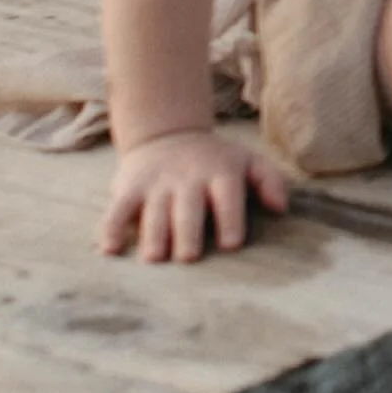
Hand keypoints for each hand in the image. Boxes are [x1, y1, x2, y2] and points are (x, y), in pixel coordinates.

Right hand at [101, 126, 289, 263]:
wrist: (167, 134)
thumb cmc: (215, 160)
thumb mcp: (247, 160)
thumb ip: (269, 181)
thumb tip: (281, 207)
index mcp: (220, 173)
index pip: (227, 196)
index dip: (230, 219)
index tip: (230, 244)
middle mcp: (188, 179)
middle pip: (188, 208)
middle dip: (187, 232)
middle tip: (188, 257)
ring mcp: (157, 184)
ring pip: (154, 211)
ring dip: (153, 234)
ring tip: (154, 258)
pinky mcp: (129, 188)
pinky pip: (118, 209)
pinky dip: (111, 228)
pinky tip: (109, 250)